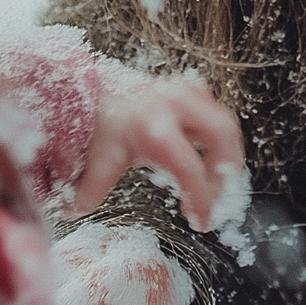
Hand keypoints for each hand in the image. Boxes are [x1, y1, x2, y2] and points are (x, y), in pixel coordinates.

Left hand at [72, 69, 244, 226]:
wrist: (88, 82)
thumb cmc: (95, 120)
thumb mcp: (95, 158)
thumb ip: (90, 190)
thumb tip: (76, 212)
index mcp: (155, 129)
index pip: (191, 170)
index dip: (203, 201)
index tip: (202, 222)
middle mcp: (175, 106)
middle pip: (222, 133)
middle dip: (229, 169)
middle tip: (222, 195)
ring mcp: (184, 92)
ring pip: (223, 119)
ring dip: (228, 151)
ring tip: (219, 178)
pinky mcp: (187, 88)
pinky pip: (214, 108)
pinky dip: (216, 132)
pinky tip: (208, 151)